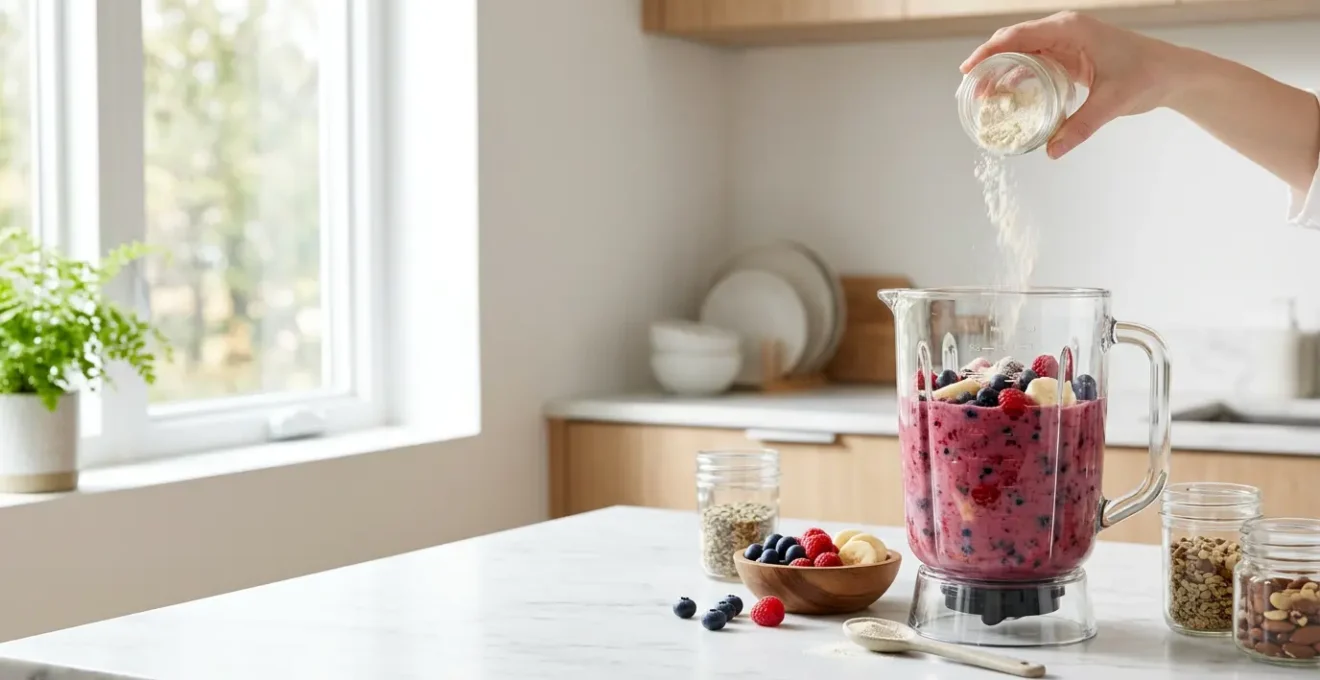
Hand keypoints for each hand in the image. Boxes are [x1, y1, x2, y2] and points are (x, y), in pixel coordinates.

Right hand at [961, 12, 1181, 158]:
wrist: (1173, 72)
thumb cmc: (1148, 75)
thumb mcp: (1112, 102)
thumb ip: (1080, 127)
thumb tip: (1052, 151)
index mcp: (1070, 30)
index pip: (1018, 36)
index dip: (989, 52)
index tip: (968, 70)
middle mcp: (1065, 30)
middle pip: (1015, 41)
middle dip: (989, 63)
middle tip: (969, 89)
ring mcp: (1067, 42)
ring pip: (1023, 52)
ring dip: (1002, 72)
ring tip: (983, 97)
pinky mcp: (1071, 56)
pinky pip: (1036, 62)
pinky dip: (1020, 77)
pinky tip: (1008, 96)